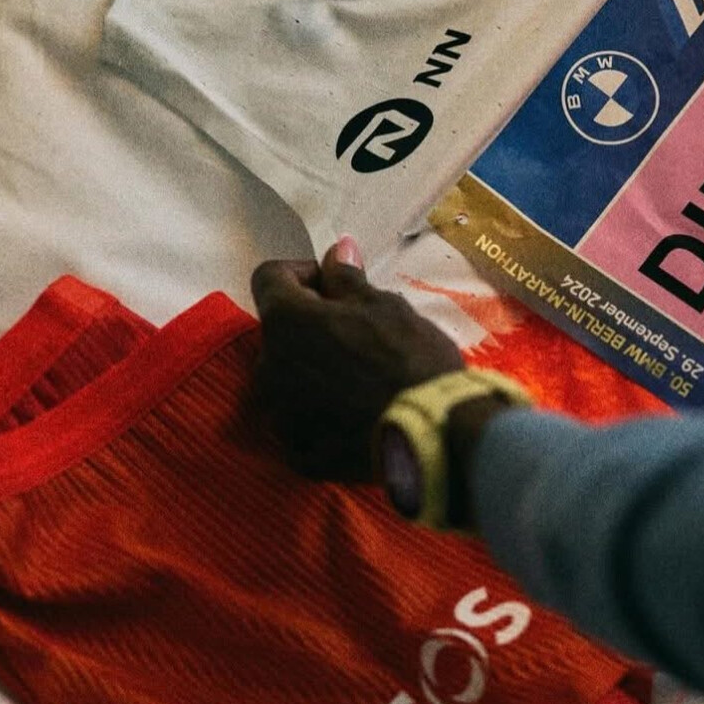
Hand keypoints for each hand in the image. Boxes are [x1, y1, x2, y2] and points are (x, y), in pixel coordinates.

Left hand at [251, 238, 464, 481]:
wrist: (435, 433)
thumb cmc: (410, 357)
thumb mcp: (386, 306)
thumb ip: (348, 279)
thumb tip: (337, 249)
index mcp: (286, 322)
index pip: (269, 278)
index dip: (302, 273)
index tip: (336, 285)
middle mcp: (269, 368)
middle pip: (279, 332)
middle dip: (310, 326)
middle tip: (359, 333)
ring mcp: (280, 417)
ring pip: (287, 379)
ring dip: (313, 370)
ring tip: (361, 377)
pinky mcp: (298, 454)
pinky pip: (301, 424)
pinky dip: (322, 414)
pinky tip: (358, 414)